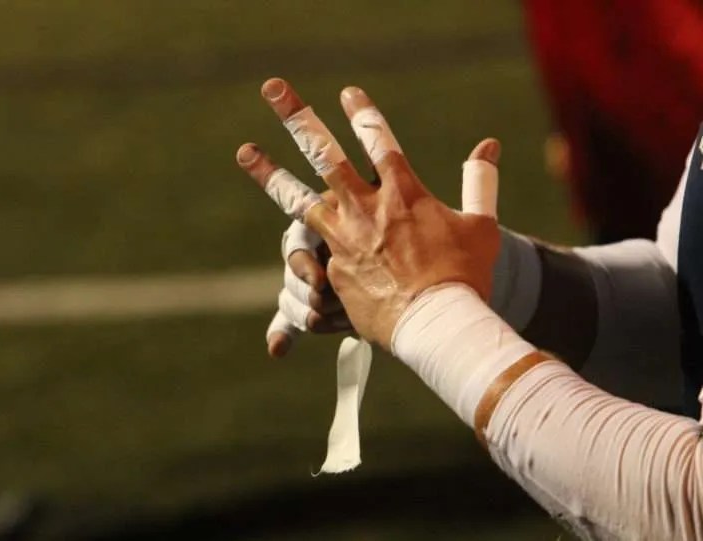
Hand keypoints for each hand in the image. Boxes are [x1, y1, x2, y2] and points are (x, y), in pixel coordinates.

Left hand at [238, 78, 499, 348]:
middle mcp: (366, 208)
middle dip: (298, 117)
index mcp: (403, 192)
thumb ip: (480, 182)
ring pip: (299, 199)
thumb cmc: (465, 275)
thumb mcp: (481, 225)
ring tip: (245, 152)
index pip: (378, 139)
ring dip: (271, 173)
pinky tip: (302, 260)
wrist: (438, 323)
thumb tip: (489, 144)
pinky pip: (315, 257)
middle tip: (273, 89)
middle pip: (324, 153)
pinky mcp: (334, 271)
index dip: (361, 112)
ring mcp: (344, 239)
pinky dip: (308, 256)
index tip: (347, 94)